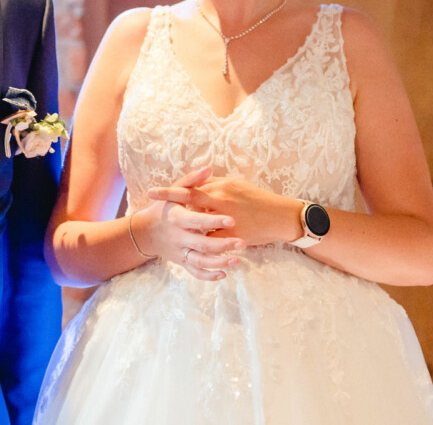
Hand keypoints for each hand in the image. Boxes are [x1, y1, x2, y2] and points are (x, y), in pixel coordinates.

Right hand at [136, 166, 244, 280]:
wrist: (147, 231)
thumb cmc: (164, 208)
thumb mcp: (174, 192)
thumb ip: (192, 181)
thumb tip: (209, 167)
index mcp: (177, 217)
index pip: (197, 220)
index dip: (214, 220)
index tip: (232, 220)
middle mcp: (178, 237)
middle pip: (202, 244)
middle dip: (223, 245)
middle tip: (242, 243)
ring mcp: (180, 251)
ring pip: (200, 261)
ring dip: (219, 263)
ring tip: (238, 261)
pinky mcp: (182, 262)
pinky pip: (195, 272)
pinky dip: (208, 275)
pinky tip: (224, 274)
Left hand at [148, 175, 302, 246]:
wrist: (281, 216)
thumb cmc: (257, 198)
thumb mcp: (235, 185)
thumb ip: (214, 185)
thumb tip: (196, 183)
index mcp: (220, 189)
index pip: (190, 189)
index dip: (170, 192)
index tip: (151, 193)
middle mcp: (221, 204)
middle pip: (190, 208)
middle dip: (170, 209)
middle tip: (151, 211)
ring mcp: (227, 223)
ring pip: (199, 228)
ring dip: (184, 230)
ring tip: (167, 232)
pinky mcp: (234, 238)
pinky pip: (213, 244)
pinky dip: (202, 246)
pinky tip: (190, 247)